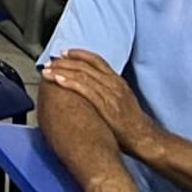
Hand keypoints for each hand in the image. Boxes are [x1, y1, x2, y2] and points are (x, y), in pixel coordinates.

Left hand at [44, 51, 164, 162]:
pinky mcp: (105, 105)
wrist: (144, 138)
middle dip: (64, 62)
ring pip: (81, 75)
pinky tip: (57, 79)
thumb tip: (86, 85)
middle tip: (49, 61)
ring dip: (61, 70)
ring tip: (47, 70)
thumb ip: (106, 89)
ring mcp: (110, 93)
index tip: (63, 53)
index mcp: (117, 80)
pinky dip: (68, 82)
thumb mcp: (121, 99)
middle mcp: (113, 83)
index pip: (95, 59)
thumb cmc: (131, 122)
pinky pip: (83, 89)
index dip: (77, 54)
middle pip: (84, 65)